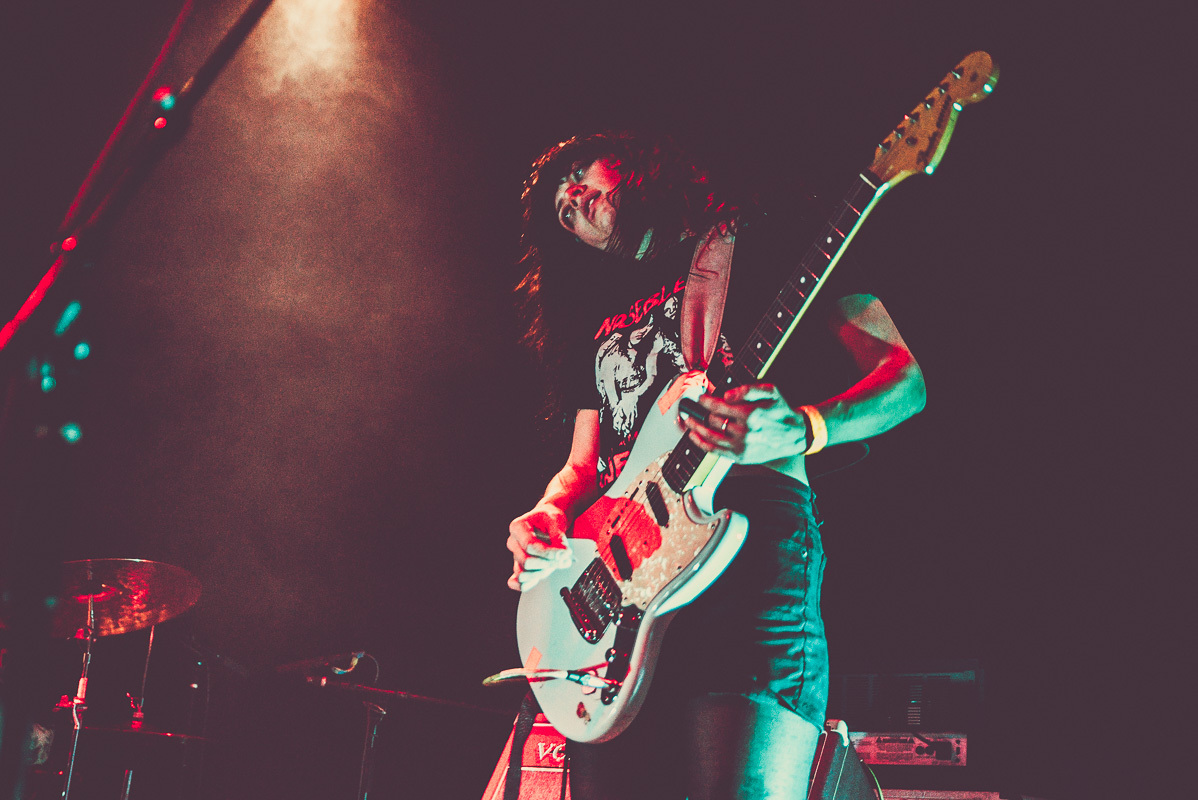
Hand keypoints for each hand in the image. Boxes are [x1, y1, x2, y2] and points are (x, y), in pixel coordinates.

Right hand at [507, 504, 573, 590]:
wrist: (547, 520)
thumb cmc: (549, 518)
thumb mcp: (556, 521)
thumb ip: (559, 537)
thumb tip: (563, 554)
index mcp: (517, 527)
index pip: (529, 545)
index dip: (548, 553)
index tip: (564, 554)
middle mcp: (513, 542)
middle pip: (526, 561)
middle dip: (547, 563)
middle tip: (563, 558)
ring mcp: (515, 555)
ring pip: (524, 573)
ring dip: (543, 572)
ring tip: (557, 564)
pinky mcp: (520, 566)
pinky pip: (516, 581)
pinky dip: (526, 585)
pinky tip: (537, 581)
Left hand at [680, 384, 808, 463]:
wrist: (794, 435)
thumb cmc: (780, 411)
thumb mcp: (771, 391)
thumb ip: (749, 389)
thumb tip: (727, 395)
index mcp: (750, 414)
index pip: (718, 406)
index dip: (705, 401)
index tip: (699, 397)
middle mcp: (744, 432)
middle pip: (712, 420)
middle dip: (699, 413)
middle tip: (690, 408)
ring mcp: (741, 446)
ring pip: (710, 436)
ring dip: (695, 427)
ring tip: (688, 421)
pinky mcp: (740, 457)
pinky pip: (715, 450)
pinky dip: (701, 443)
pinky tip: (694, 436)